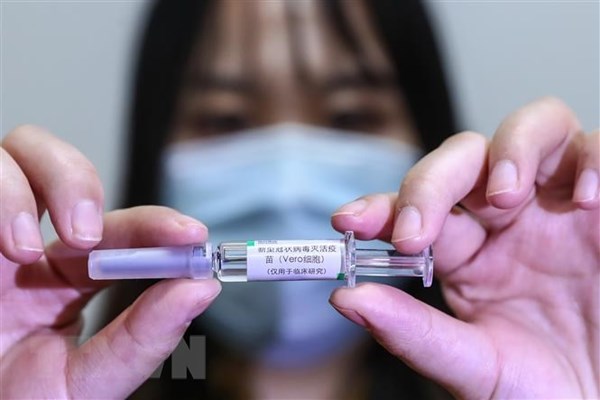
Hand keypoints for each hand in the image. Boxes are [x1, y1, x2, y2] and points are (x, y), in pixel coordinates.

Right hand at [0, 126, 220, 397]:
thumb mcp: (88, 382)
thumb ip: (143, 337)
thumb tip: (203, 288)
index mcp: (64, 279)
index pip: (117, 231)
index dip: (154, 224)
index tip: (190, 234)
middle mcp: (27, 248)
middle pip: (59, 166)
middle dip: (79, 180)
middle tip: (84, 235)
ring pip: (14, 154)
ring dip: (30, 186)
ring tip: (25, 248)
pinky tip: (6, 248)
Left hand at [330, 98, 598, 397]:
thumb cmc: (544, 392)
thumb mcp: (476, 368)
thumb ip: (414, 334)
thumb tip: (345, 299)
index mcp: (466, 255)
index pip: (414, 212)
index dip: (380, 208)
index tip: (348, 222)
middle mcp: (507, 220)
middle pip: (462, 158)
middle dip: (431, 182)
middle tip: (417, 229)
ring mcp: (557, 205)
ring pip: (529, 129)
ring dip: (509, 150)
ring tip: (506, 195)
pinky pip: (595, 149)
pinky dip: (589, 159)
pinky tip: (583, 198)